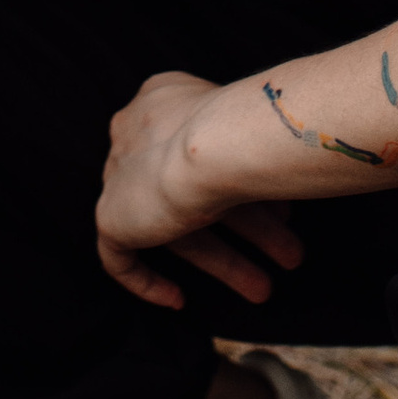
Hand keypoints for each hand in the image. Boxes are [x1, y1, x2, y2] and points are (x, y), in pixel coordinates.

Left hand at [95, 69, 304, 312]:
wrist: (216, 145)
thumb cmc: (253, 128)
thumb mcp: (263, 127)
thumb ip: (260, 149)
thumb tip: (287, 180)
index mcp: (165, 99)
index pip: (199, 153)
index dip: (243, 188)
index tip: (276, 213)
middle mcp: (137, 130)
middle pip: (195, 192)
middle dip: (248, 228)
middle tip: (287, 255)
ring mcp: (119, 173)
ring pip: (175, 226)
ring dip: (224, 260)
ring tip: (264, 290)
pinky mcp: (110, 215)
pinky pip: (121, 257)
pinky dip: (148, 281)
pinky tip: (179, 300)